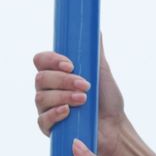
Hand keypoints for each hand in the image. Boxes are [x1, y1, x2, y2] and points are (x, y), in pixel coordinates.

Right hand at [33, 32, 128, 155]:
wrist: (114, 127)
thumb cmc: (107, 100)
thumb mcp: (101, 71)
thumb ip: (94, 50)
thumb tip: (95, 27)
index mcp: (56, 73)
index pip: (41, 60)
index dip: (52, 60)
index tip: (70, 65)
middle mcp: (48, 89)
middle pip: (40, 78)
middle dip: (64, 80)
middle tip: (85, 86)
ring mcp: (46, 108)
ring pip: (41, 97)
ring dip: (64, 96)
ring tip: (84, 100)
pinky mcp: (49, 127)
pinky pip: (42, 119)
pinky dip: (56, 114)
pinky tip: (68, 112)